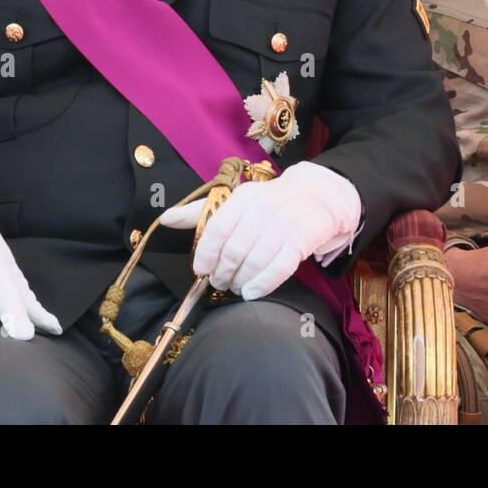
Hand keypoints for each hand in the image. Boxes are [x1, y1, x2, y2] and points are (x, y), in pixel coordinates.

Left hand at [161, 161, 360, 299]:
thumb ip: (203, 213)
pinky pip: (278, 268)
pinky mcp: (303, 239)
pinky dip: (262, 285)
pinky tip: (253, 292)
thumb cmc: (273, 203)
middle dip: (223, 274)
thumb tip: (165, 219)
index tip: (202, 271)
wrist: (322, 195)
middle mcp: (263, 208)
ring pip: (254, 261)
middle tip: (221, 284)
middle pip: (234, 250)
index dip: (206, 255)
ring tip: (237, 288)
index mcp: (243, 198)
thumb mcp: (239, 202)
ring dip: (241, 281)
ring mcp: (285, 223)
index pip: (216, 228)